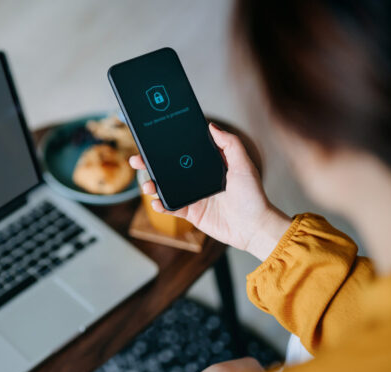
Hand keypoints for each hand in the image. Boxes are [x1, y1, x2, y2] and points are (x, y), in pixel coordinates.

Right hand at [130, 123, 290, 260]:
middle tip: (137, 160)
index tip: (152, 140)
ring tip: (147, 185)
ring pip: (165, 188)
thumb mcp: (243, 164)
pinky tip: (156, 202)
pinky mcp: (190, 213)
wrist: (254, 226)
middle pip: (168, 169)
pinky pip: (171, 207)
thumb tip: (211, 126)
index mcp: (206, 166)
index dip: (167, 147)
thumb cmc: (252, 196)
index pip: (182, 153)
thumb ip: (229, 144)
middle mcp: (196, 180)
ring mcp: (192, 197)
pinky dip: (160, 205)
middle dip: (149, 165)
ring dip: (151, 185)